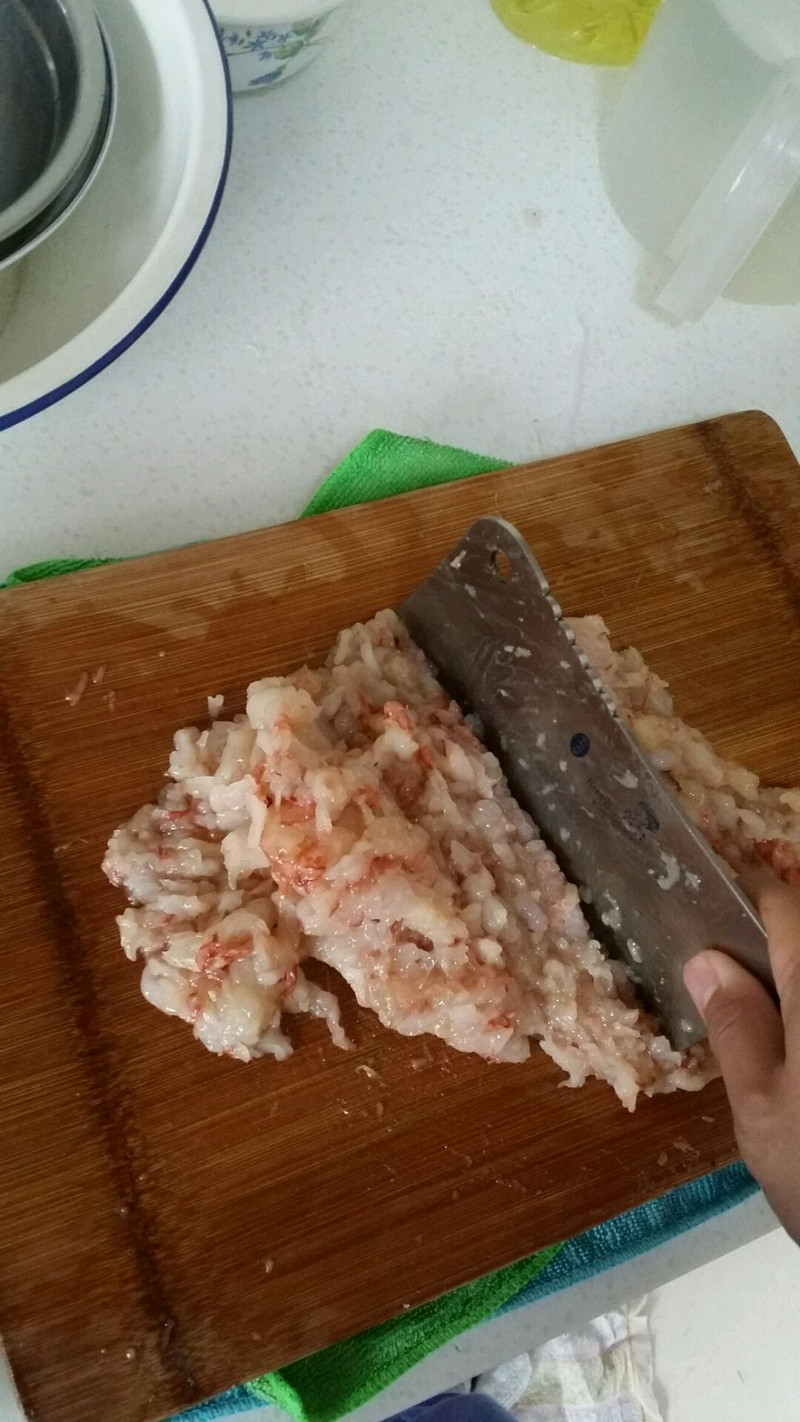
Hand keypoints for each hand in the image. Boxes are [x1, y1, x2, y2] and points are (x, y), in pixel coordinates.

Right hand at [684, 879, 799, 1243]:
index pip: (780, 901)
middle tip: (731, 993)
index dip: (741, 899)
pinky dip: (799, 1027)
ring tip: (769, 1036)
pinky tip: (794, 1062)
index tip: (706, 918)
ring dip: (788, 995)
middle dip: (770, 953)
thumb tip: (707, 959)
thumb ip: (735, 1023)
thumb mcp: (762, 1106)